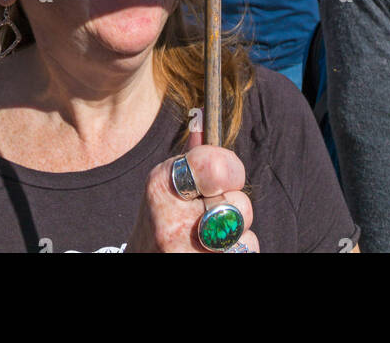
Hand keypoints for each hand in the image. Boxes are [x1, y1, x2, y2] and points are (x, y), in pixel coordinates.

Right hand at [126, 112, 258, 252]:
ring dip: (238, 238)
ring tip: (215, 239)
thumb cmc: (162, 219)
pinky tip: (216, 253)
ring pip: (245, 239)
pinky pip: (246, 256)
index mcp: (162, 185)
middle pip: (239, 206)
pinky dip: (239, 254)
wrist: (143, 260)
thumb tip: (204, 118)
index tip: (225, 177)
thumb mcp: (168, 184)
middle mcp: (170, 223)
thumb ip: (192, 156)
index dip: (231, 169)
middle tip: (218, 215)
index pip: (216, 166)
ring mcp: (182, 254)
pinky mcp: (200, 270)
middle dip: (236, 208)